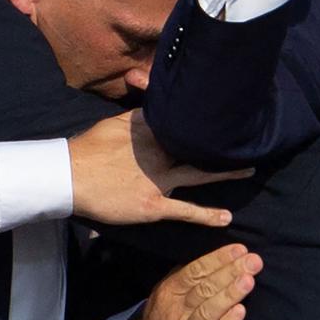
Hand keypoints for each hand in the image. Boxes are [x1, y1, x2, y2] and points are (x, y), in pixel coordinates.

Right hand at [67, 110, 252, 225]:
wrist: (69, 175)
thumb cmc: (88, 149)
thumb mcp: (115, 123)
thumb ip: (138, 116)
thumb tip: (153, 100)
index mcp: (151, 133)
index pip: (184, 124)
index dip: (205, 122)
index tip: (226, 115)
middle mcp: (160, 154)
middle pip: (199, 146)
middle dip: (223, 143)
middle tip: (248, 138)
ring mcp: (159, 180)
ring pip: (199, 175)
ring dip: (226, 173)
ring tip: (250, 171)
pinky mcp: (153, 204)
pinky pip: (184, 211)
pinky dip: (206, 215)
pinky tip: (226, 219)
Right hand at [115, 244, 263, 319]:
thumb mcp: (163, 301)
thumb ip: (182, 280)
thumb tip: (211, 258)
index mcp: (168, 293)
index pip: (195, 270)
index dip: (218, 258)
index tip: (240, 249)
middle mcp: (175, 311)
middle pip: (205, 287)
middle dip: (231, 271)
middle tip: (254, 260)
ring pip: (209, 309)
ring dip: (230, 293)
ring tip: (249, 280)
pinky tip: (241, 312)